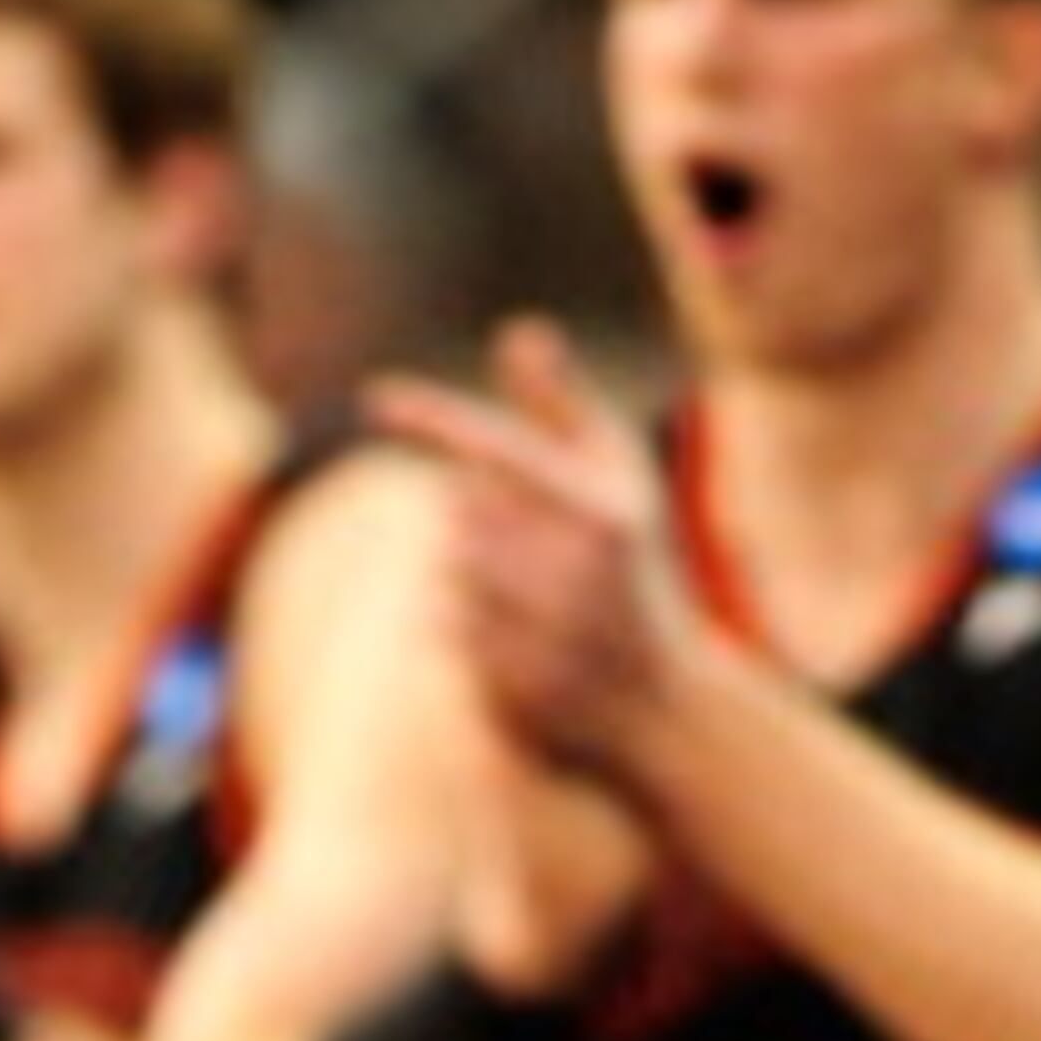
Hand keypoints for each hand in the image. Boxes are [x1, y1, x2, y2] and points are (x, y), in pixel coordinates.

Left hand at [373, 317, 692, 787]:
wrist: (665, 708)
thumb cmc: (636, 572)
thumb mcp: (619, 484)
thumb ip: (565, 408)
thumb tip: (517, 331)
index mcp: (602, 516)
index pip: (501, 450)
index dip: (434, 419)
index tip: (375, 397)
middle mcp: (574, 576)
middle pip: (458, 512)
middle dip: (473, 519)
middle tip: (523, 549)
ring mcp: (542, 636)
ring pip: (441, 572)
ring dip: (461, 575)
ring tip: (521, 597)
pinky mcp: (511, 686)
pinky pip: (440, 630)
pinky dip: (459, 626)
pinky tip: (513, 642)